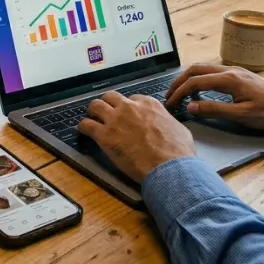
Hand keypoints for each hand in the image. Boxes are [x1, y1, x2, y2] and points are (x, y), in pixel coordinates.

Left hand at [78, 92, 195, 181]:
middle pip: (111, 97)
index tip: (127, 115)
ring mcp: (115, 120)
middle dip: (108, 104)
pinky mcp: (104, 135)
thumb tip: (169, 127)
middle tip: (107, 114)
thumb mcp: (179, 128)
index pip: (132, 99)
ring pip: (95, 106)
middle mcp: (129, 107)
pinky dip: (83, 127)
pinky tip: (84, 131)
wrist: (168, 166)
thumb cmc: (178, 151)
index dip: (128, 107)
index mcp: (149, 104)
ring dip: (93, 112)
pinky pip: (86, 125)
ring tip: (92, 119)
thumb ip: (168, 123)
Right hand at [164, 64, 263, 130]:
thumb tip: (190, 107)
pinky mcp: (239, 75)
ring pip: (203, 68)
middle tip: (169, 96)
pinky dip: (199, 79)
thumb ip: (214, 110)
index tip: (170, 104)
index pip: (195, 82)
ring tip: (180, 94)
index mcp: (229, 79)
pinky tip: (200, 92)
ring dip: (189, 79)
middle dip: (179, 82)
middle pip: (195, 69)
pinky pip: (212, 72)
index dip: (179, 93)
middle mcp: (230, 70)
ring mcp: (235, 71)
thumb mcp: (241, 115)